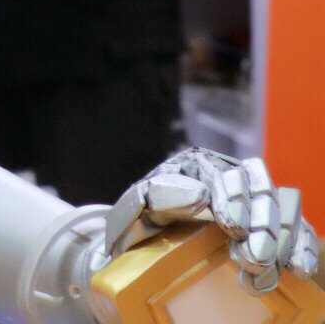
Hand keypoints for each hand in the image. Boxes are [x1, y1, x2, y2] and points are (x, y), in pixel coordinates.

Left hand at [105, 149, 318, 293]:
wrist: (145, 243)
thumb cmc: (139, 223)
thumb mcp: (132, 208)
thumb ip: (154, 196)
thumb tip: (201, 194)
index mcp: (195, 167)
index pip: (223, 176)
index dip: (232, 201)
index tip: (232, 227)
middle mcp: (229, 177)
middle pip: (257, 192)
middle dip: (261, 225)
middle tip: (254, 255)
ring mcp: (252, 199)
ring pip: (280, 210)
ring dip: (282, 239)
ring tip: (272, 266)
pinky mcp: (271, 223)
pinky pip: (296, 228)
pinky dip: (301, 247)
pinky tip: (299, 268)